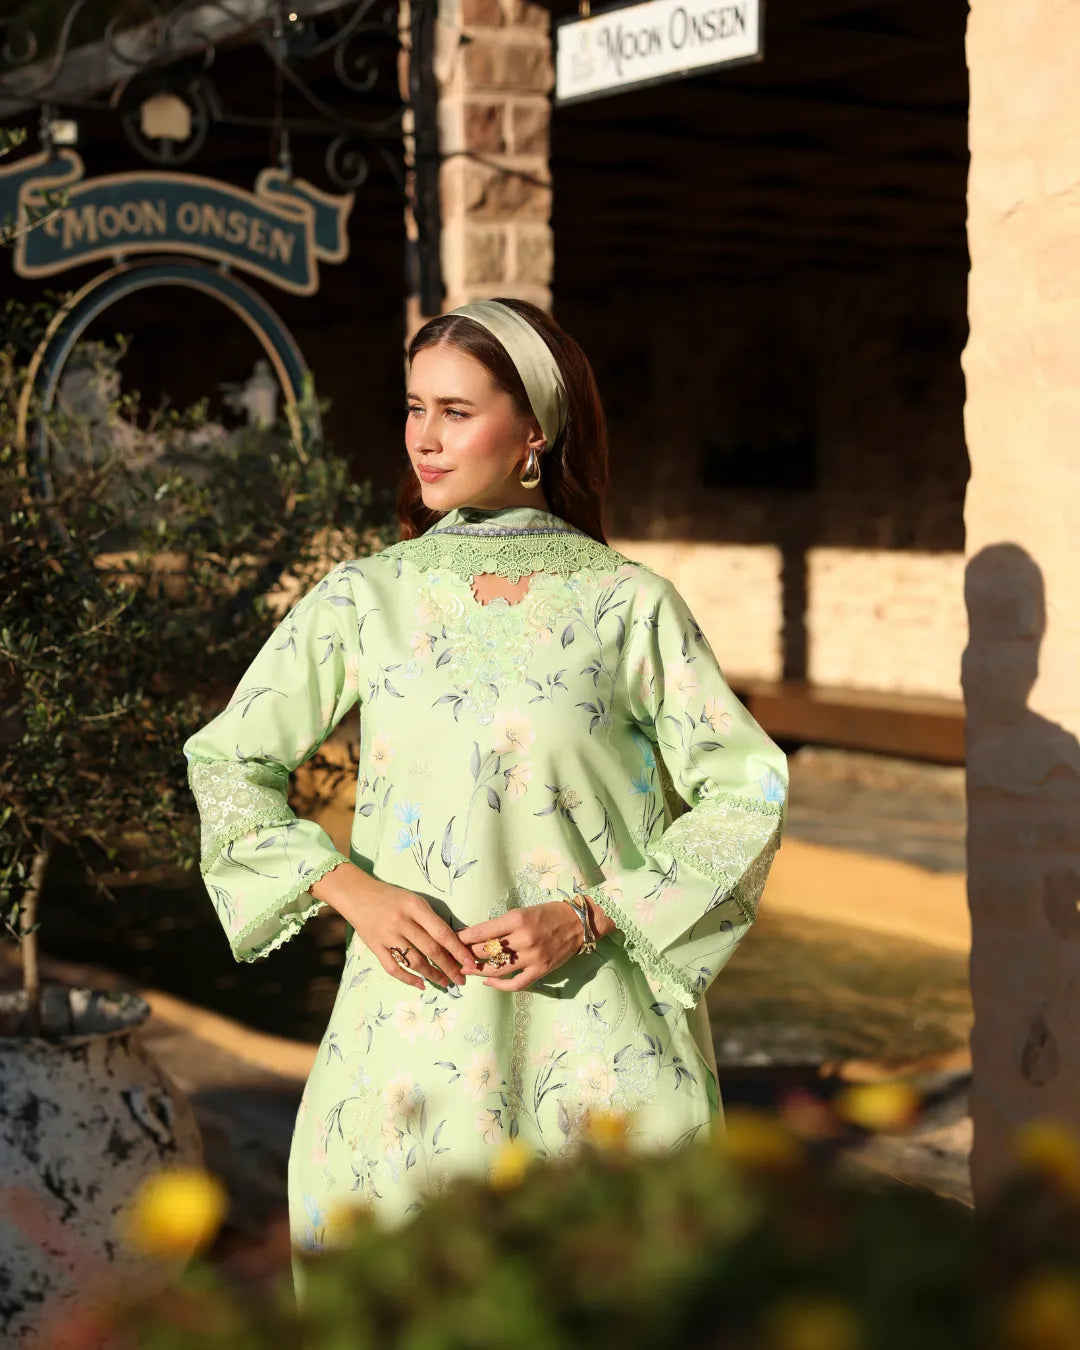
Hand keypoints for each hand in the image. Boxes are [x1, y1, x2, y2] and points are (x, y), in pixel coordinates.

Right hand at [311, 863, 480, 991]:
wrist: (357, 894)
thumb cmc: (391, 897)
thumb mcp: (414, 900)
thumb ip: (430, 919)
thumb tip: (453, 943)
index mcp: (415, 906)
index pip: (442, 932)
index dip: (458, 951)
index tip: (471, 964)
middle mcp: (401, 922)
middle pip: (431, 950)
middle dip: (449, 967)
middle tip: (462, 979)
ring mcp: (387, 936)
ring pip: (415, 962)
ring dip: (433, 976)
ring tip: (446, 983)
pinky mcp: (375, 947)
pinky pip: (393, 968)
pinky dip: (408, 979)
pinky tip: (420, 984)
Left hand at [458, 900, 595, 991]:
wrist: (578, 922)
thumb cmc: (548, 913)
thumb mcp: (522, 911)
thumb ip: (501, 925)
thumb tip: (476, 936)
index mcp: (517, 919)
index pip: (482, 931)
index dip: (463, 938)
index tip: (452, 941)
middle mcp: (523, 938)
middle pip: (486, 951)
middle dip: (467, 954)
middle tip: (455, 957)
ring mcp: (532, 957)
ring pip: (497, 969)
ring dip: (478, 971)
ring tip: (467, 970)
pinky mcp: (540, 970)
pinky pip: (516, 983)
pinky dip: (499, 985)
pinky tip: (488, 982)